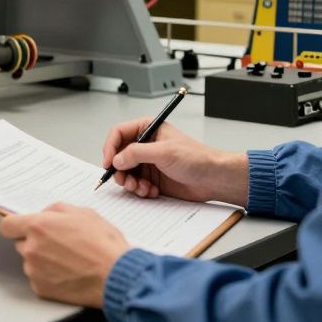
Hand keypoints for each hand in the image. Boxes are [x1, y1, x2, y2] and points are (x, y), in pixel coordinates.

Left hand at [0, 203, 129, 307]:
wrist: (115, 275)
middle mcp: (31, 248)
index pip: (7, 225)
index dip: (14, 225)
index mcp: (38, 226)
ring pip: (30, 261)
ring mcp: (35, 271)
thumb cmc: (103, 244)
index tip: (20, 227)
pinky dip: (48, 275)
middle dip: (34, 241)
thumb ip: (56, 209)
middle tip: (57, 243)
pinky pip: (38, 278)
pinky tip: (67, 272)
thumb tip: (45, 213)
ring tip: (67, 259)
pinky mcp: (41, 288)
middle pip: (20, 243)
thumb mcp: (83, 213)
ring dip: (42, 259)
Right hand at [102, 120, 248, 205]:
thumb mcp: (164, 152)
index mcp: (148, 129)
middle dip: (120, 171)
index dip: (110, 148)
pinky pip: (136, 185)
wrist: (213, 179)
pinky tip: (152, 191)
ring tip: (141, 188)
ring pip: (126, 173)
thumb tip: (116, 159)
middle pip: (119, 156)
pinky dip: (140, 190)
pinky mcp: (153, 178)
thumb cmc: (197, 158)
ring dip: (131, 183)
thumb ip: (137, 153)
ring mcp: (149, 162)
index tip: (108, 163)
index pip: (119, 134)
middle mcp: (146, 145)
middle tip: (126, 181)